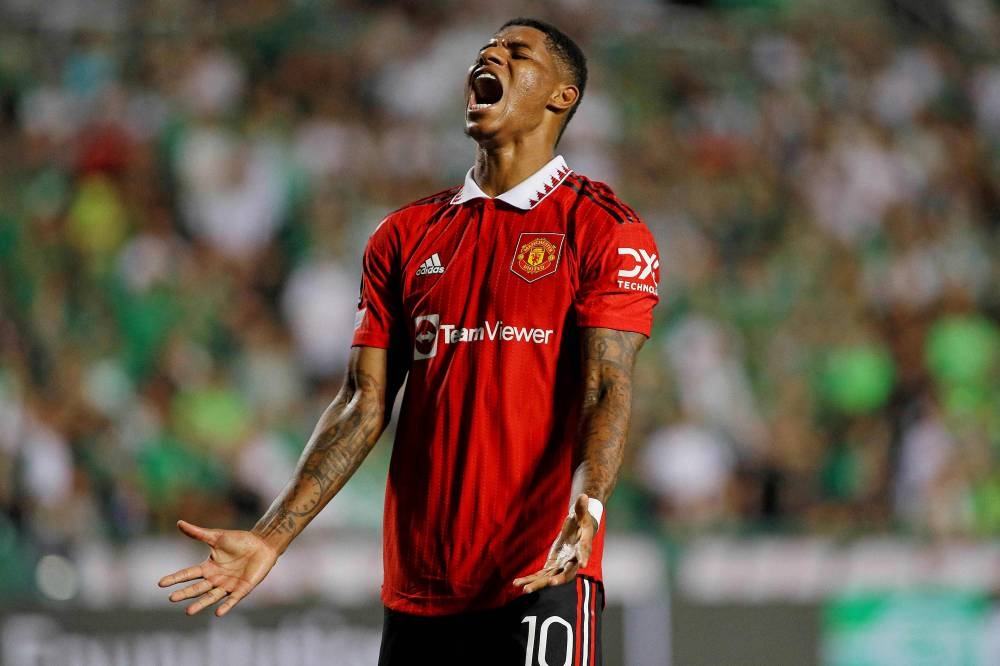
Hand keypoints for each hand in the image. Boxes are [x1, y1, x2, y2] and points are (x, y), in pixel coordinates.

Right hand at [157, 520, 278, 616]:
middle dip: (185, 594)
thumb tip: (179, 522)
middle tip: (171, 598)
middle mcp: (216, 579)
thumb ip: (198, 533)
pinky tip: (218, 612)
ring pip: (211, 597)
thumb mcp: (217, 537)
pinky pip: (232, 600)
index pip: (188, 574)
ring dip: (200, 604)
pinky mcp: (242, 589)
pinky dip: (225, 606)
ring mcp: (228, 585)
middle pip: (197, 588)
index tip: (161, 583)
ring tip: (188, 612)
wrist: (262, 544)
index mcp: (208, 567)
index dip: (175, 578)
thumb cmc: (240, 540)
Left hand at [513, 494, 596, 593]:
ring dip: (537, 584)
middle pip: (566, 573)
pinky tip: (516, 584)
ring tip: (524, 589)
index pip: (583, 553)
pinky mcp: (551, 566)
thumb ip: (581, 507)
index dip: (583, 558)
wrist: (579, 532)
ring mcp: (561, 565)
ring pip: (549, 578)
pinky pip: (540, 575)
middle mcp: (572, 561)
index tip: (582, 565)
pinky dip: (529, 580)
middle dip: (558, 579)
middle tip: (551, 584)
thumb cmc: (581, 522)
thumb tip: (584, 495)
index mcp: (582, 548)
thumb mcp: (581, 514)